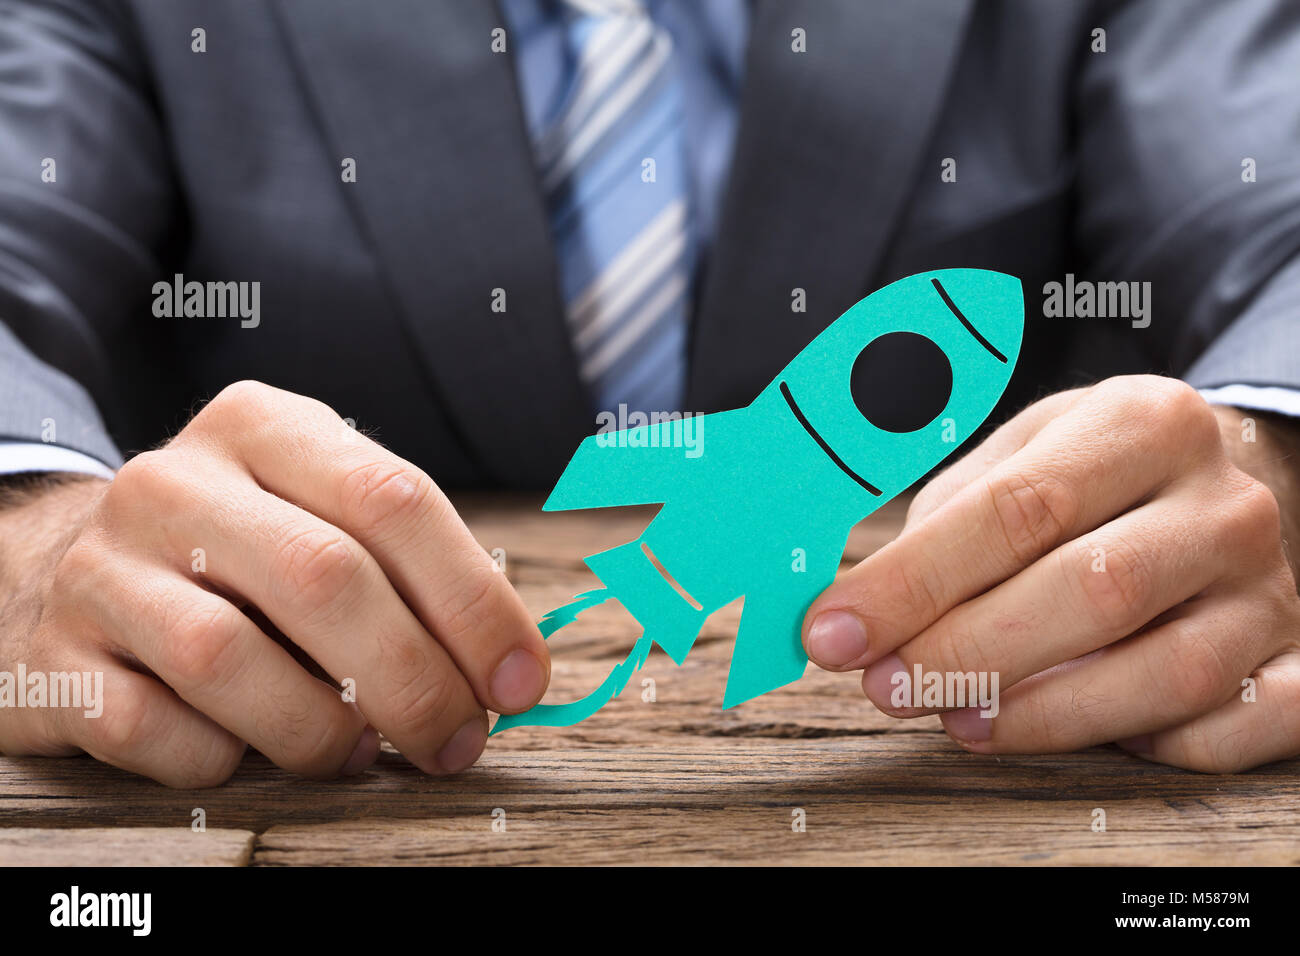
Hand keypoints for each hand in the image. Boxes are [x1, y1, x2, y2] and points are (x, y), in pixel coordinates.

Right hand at [0, 381, 548, 786]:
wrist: (63, 570)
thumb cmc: (240, 552)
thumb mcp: (320, 512)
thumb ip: (411, 566)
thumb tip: (507, 670)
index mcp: (263, 426)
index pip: (394, 499)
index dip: (473, 602)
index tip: (520, 682)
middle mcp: (174, 480)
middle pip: (326, 578)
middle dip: (415, 680)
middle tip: (457, 740)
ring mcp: (102, 566)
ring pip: (230, 661)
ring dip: (320, 731)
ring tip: (359, 749)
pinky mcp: (55, 658)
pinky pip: (152, 729)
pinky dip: (219, 759)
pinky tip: (244, 749)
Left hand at [802, 375, 1299, 771]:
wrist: (1232, 481)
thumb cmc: (1099, 473)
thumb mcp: (1025, 451)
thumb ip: (946, 518)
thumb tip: (862, 608)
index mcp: (1145, 422)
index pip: (1013, 509)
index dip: (913, 580)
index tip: (835, 630)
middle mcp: (1223, 503)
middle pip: (1090, 589)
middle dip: (964, 650)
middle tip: (884, 686)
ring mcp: (1271, 589)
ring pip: (1163, 672)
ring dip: (1041, 714)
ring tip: (953, 718)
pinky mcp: (1297, 661)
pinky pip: (1232, 728)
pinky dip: (1151, 746)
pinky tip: (1073, 731)